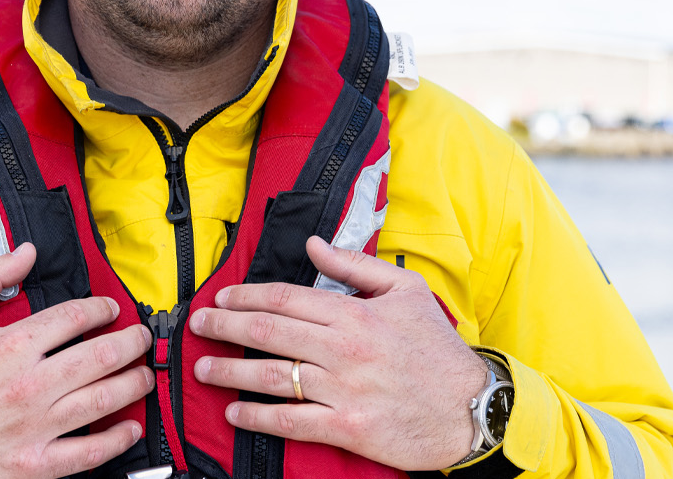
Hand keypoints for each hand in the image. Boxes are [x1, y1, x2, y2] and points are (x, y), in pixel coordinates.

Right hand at [0, 243, 154, 478]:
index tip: (111, 309)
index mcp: (10, 345)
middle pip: (101, 356)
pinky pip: (88, 454)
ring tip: (145, 374)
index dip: (102, 309)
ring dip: (134, 383)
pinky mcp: (32, 465)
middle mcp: (29, 385)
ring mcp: (34, 428)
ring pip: (103, 400)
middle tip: (142, 337)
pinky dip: (116, 440)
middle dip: (132, 342)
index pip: (76, 318)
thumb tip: (24, 252)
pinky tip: (130, 429)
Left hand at [188, 237, 486, 470]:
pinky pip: (291, 420)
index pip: (286, 298)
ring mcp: (344, 389)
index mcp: (356, 313)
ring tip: (204, 368)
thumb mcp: (406, 290)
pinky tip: (234, 412)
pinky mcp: (348, 427)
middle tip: (199, 325)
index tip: (222, 298)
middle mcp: (345, 348)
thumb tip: (313, 245)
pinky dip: (257, 417)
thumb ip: (355, 265)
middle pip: (269, 331)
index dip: (246, 296)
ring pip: (273, 376)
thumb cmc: (437, 348)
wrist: (472, 408)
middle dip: (225, 326)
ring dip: (230, 371)